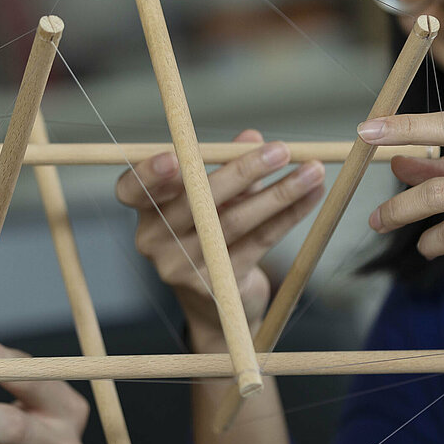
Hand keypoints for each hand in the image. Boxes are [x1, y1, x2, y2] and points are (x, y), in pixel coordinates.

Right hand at [117, 130, 324, 339]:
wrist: (214, 307)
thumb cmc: (210, 235)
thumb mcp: (214, 198)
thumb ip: (227, 166)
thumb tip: (252, 136)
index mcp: (145, 213)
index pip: (131, 189)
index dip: (148, 174)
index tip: (173, 158)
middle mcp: (156, 241)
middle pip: (196, 200)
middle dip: (243, 170)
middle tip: (281, 150)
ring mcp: (184, 267)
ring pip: (235, 221)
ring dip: (279, 193)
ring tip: (312, 171)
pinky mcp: (217, 285)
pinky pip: (258, 242)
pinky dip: (289, 216)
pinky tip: (311, 196)